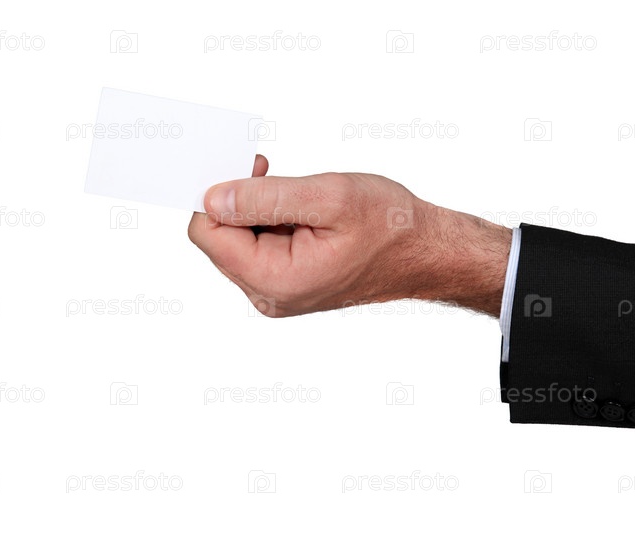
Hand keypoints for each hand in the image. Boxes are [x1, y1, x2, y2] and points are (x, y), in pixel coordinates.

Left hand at [188, 155, 511, 316]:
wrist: (426, 252)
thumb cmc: (390, 226)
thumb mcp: (328, 198)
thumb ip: (265, 198)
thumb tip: (212, 196)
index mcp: (275, 280)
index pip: (208, 234)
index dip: (218, 195)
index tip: (249, 167)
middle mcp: (270, 295)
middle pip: (220, 239)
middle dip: (240, 201)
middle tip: (273, 172)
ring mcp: (278, 292)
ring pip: (238, 241)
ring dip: (258, 209)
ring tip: (298, 196)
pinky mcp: (288, 282)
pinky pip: (259, 246)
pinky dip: (271, 219)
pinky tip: (299, 208)